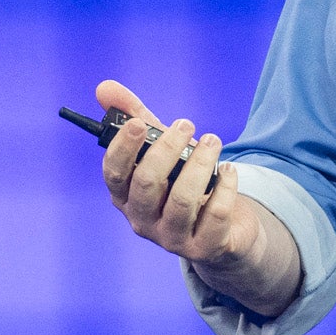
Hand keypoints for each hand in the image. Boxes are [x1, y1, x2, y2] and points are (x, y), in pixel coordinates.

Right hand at [95, 77, 262, 272]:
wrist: (222, 232)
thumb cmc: (183, 183)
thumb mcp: (160, 150)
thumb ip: (133, 118)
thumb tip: (105, 87)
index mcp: (126, 196)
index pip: (113, 174)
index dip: (124, 147)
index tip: (139, 123)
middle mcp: (143, 220)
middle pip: (147, 184)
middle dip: (167, 149)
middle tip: (186, 123)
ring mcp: (172, 237)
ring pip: (181, 200)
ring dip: (200, 164)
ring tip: (212, 140)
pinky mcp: (205, 247)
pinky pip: (216, 215)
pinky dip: (226, 187)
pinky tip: (230, 170)